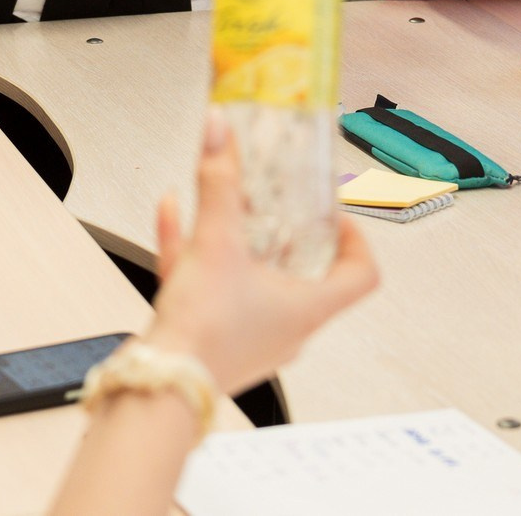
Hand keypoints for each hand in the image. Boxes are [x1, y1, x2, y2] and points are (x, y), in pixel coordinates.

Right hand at [143, 111, 379, 394]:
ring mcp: (254, 340)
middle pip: (305, 275)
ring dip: (234, 240)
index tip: (336, 216)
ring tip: (213, 205)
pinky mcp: (218, 345)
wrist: (159, 389)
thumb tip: (220, 132)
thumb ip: (218, 182)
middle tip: (276, 207)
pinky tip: (172, 221)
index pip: (361, 274)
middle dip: (285, 234)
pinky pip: (215, 292)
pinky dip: (197, 258)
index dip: (357, 240)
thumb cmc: (204, 337)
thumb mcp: (217, 242)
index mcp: (308, 309)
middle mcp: (288, 329)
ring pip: (252, 280)